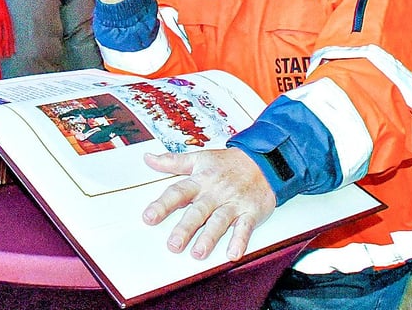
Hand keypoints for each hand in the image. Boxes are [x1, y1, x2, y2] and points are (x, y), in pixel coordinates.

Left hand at [142, 148, 275, 260]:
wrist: (263, 161)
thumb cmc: (228, 163)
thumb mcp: (199, 158)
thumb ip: (173, 162)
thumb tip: (149, 159)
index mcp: (200, 180)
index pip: (178, 192)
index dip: (162, 205)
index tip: (148, 217)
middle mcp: (215, 193)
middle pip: (198, 211)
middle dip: (185, 228)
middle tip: (173, 244)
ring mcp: (233, 203)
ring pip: (219, 221)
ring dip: (209, 238)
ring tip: (198, 253)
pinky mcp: (251, 211)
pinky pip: (245, 227)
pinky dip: (240, 240)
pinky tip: (233, 253)